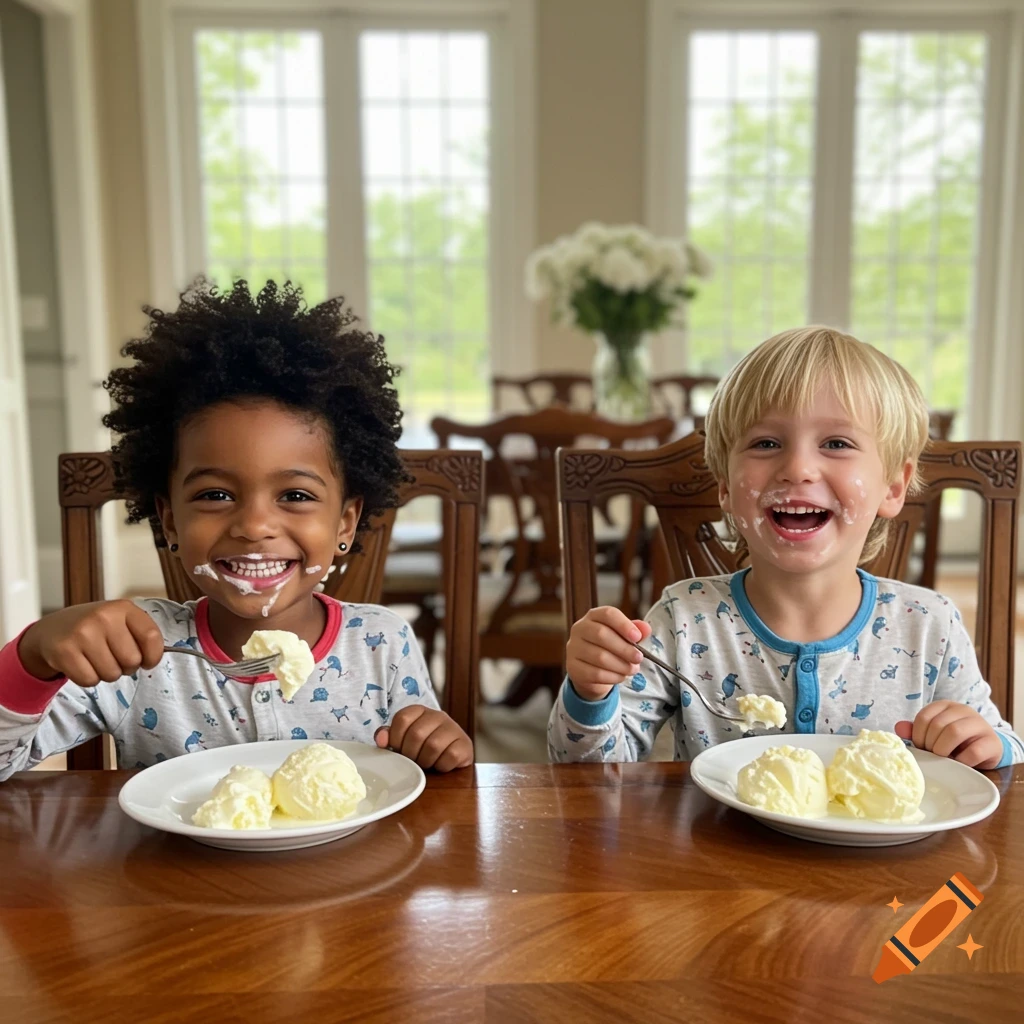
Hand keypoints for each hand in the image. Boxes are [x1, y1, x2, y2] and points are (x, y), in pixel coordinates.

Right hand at [17, 601, 163, 684]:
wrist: (53, 629)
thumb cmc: (95, 629)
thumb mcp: (120, 621)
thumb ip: (140, 635)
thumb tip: (155, 659)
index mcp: (123, 608)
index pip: (151, 636)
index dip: (153, 656)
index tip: (147, 661)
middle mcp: (103, 617)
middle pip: (132, 660)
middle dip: (126, 667)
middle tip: (113, 658)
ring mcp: (82, 633)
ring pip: (111, 674)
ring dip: (106, 674)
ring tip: (95, 660)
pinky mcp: (64, 651)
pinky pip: (89, 680)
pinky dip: (87, 679)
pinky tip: (81, 664)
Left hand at [375, 706, 472, 770]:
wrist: (451, 755)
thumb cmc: (422, 747)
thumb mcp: (403, 739)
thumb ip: (389, 737)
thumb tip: (381, 740)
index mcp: (420, 711)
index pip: (402, 719)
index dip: (395, 739)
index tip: (398, 749)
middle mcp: (438, 715)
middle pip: (416, 734)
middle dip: (410, 754)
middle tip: (413, 760)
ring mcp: (453, 728)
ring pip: (433, 746)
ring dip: (425, 761)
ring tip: (426, 763)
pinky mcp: (465, 744)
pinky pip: (450, 756)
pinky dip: (441, 766)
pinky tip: (440, 764)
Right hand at [565, 606, 651, 701]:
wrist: (591, 671)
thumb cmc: (610, 648)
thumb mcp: (624, 637)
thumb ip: (636, 631)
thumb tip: (646, 628)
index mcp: (594, 616)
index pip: (608, 614)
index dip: (624, 624)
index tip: (638, 637)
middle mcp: (580, 629)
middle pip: (602, 634)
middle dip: (624, 648)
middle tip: (638, 658)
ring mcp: (573, 648)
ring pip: (599, 657)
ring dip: (621, 665)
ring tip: (633, 669)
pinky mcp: (573, 667)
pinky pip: (595, 673)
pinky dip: (613, 677)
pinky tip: (621, 676)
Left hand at [911, 700, 1003, 769]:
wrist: (985, 750)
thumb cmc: (954, 741)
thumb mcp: (934, 734)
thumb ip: (916, 730)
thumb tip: (898, 728)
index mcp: (945, 705)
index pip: (924, 717)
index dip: (917, 735)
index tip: (920, 747)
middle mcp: (963, 710)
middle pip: (938, 725)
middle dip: (930, 744)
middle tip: (932, 755)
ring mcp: (980, 724)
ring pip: (954, 732)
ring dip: (943, 750)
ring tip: (943, 758)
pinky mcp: (992, 742)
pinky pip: (973, 752)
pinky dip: (961, 761)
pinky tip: (959, 763)